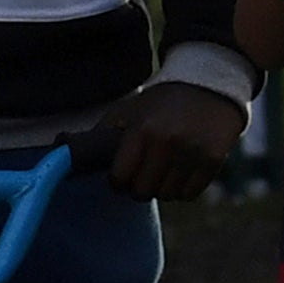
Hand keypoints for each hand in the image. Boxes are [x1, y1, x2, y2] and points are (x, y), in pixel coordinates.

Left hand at [90, 78, 244, 201]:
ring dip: (162, 188)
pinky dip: (182, 189)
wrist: (210, 86)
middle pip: (142, 192)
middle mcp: (167, 142)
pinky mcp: (213, 160)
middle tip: (142, 175)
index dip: (118, 181)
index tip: (121, 176)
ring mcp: (193, 153)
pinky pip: (189, 195)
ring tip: (163, 170)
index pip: (120, 178)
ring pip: (166, 196)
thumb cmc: (162, 102)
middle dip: (139, 187)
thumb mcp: (130, 110)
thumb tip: (70, 156)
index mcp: (142, 130)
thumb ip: (105, 134)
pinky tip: (181, 171)